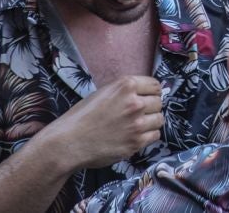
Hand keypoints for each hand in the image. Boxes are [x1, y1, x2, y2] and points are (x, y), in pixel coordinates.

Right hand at [49, 75, 164, 168]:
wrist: (68, 143)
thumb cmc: (81, 117)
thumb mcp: (103, 93)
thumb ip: (125, 91)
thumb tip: (144, 94)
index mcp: (126, 85)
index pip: (155, 85)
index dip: (150, 92)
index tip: (146, 98)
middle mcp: (135, 102)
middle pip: (158, 102)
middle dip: (150, 107)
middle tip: (138, 114)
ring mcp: (137, 123)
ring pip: (159, 118)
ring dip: (151, 122)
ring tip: (137, 125)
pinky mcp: (136, 142)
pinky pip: (155, 135)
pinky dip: (148, 135)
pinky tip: (136, 136)